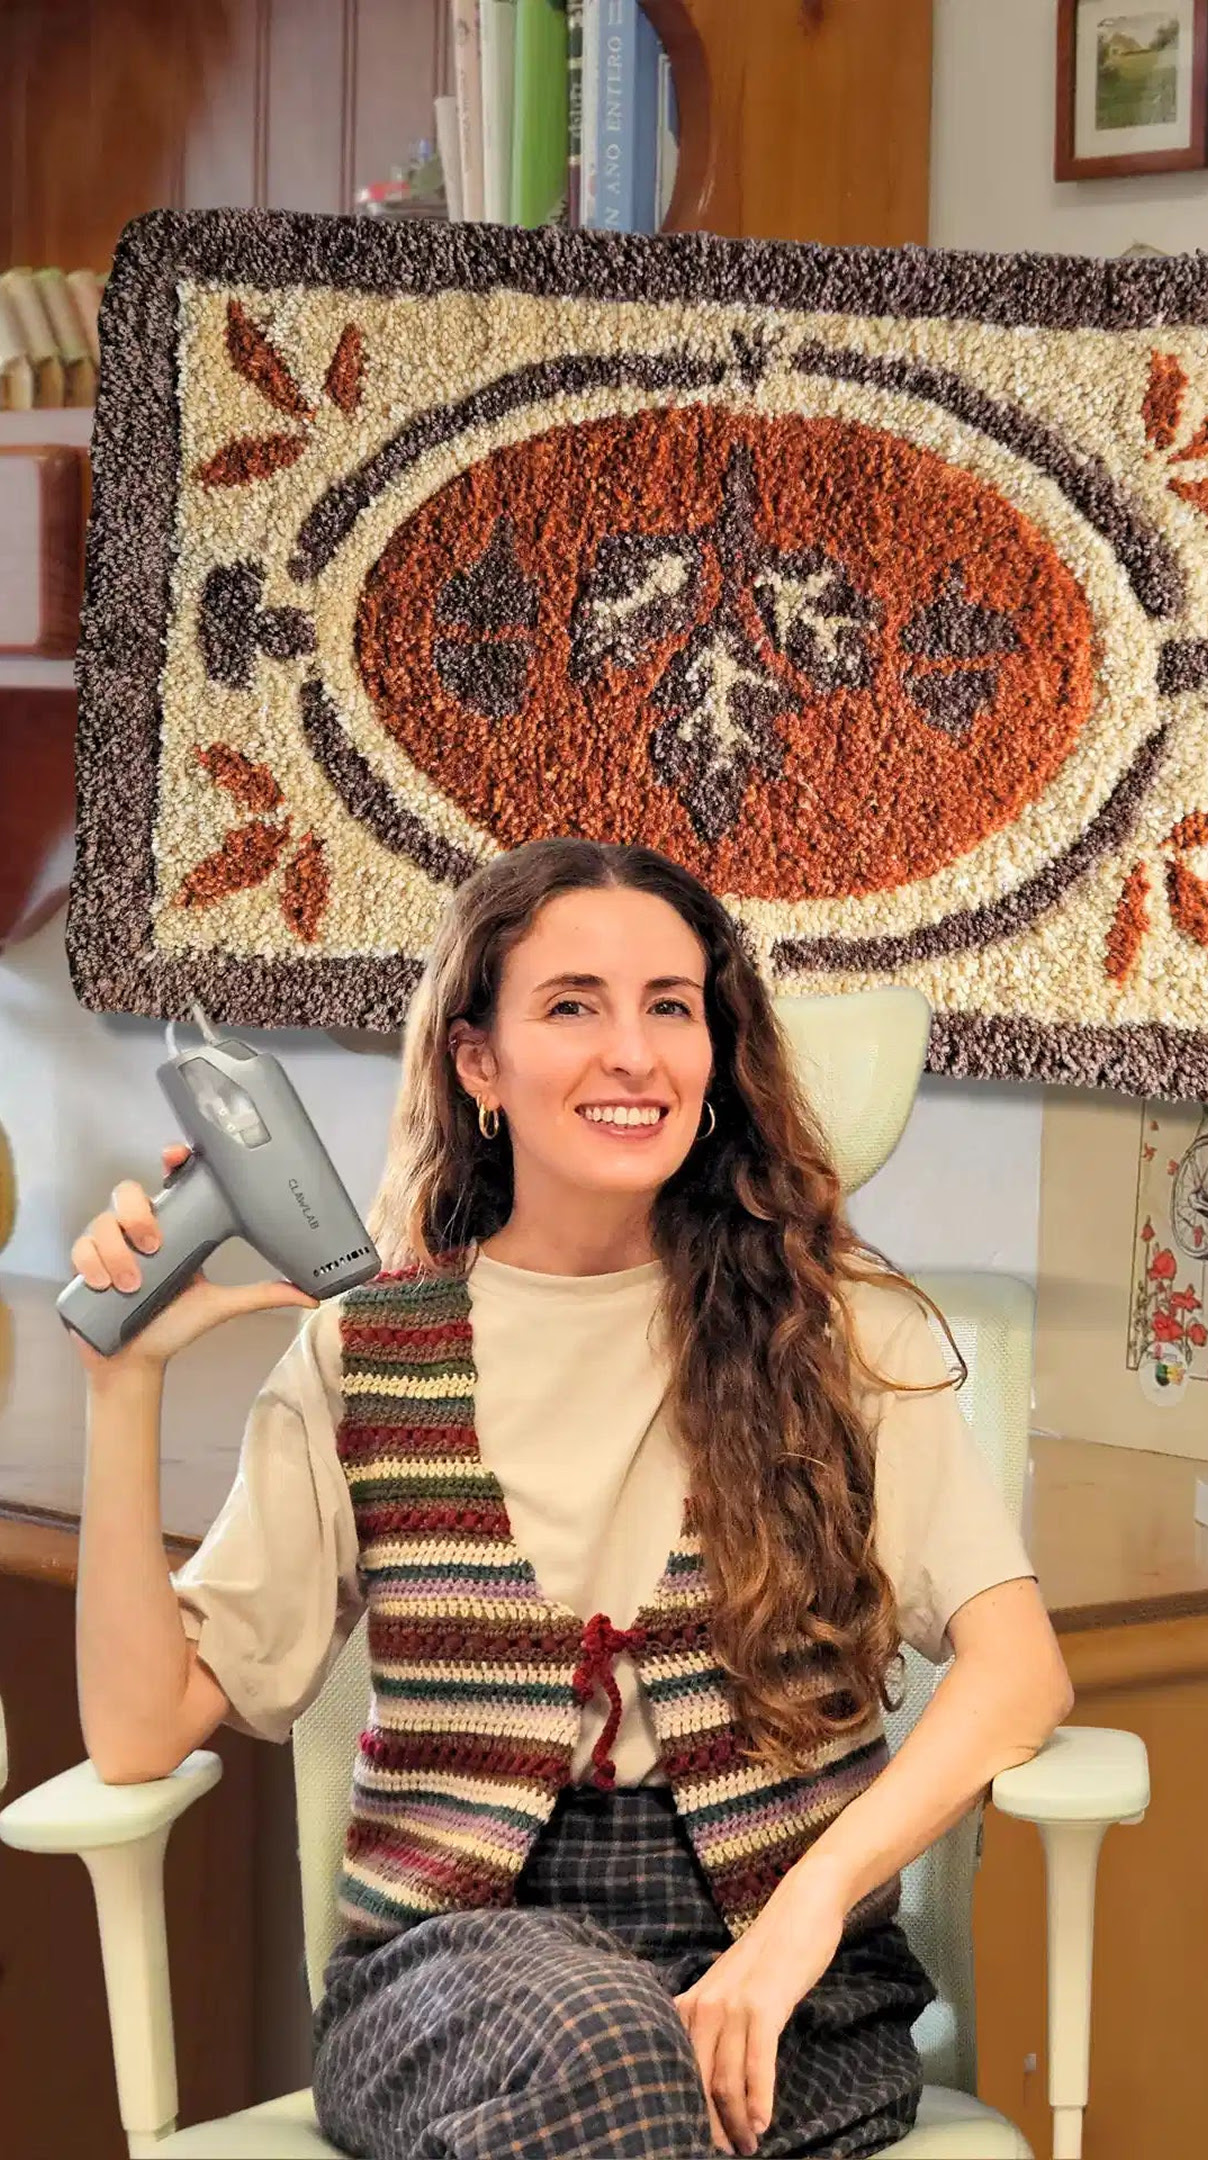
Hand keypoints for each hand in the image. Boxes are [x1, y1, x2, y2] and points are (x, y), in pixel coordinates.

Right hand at [67, 1140, 319, 1381]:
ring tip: (131, 1283)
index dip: (170, 1162)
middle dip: (138, 1214)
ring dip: (115, 1251)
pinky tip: (104, 1283)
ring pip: (102, 1222)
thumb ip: (263, 1295)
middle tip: (154, 1245)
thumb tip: (311, 1296)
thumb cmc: (176, 1327)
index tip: (176, 1156)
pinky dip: (91, 1263)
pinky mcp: (85, 1266)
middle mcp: (138, 1231)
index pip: (169, 1183)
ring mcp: (109, 1246)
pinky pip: (79, 1248)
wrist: (136, 1362)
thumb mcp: (221, 1305)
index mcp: (174, 1230)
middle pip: (128, 1193)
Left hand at [671, 1860, 847, 2154]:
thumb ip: (716, 2023)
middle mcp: (703, 2005)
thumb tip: (712, 2073)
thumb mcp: (730, 1987)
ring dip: (737, 2120)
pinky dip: (759, 2098)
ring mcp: (732, 2005)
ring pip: (725, 2079)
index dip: (689, 2110)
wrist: (800, 1907)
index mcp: (691, 2003)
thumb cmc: (770, 1953)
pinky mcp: (764, 2005)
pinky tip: (763, 2122)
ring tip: (749, 2143)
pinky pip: (756, 2063)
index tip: (702, 2136)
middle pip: (698, 2082)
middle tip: (729, 2151)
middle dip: (712, 2125)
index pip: (680, 2069)